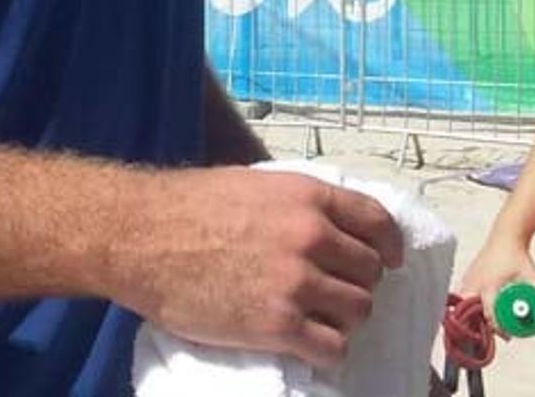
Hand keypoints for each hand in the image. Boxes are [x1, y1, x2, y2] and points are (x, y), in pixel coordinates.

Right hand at [118, 167, 403, 369]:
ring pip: (358, 310)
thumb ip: (301, 205)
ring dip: (346, 318)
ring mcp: (297, 283)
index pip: (377, 221)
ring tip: (324, 319)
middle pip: (370, 270)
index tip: (389, 258)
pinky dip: (329, 350)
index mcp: (309, 197)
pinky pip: (332, 347)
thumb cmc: (193, 205)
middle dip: (359, 282)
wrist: (144, 237)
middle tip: (338, 291)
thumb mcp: (259, 185)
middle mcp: (312, 237)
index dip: (390, 244)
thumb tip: (331, 226)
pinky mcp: (277, 325)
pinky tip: (314, 345)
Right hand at [456, 230, 534, 333]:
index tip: (508, 335)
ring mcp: (468, 279)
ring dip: (475, 315)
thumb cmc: (519, 256)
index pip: (489, 315)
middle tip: (499, 329)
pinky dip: (469, 304)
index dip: (498, 329)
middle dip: (484, 325)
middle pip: (473, 314)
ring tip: (490, 320)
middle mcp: (475, 284)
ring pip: (465, 306)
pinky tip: (479, 309)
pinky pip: (463, 297)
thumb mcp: (533, 276)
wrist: (506, 235)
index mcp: (490, 287)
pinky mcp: (466, 276)